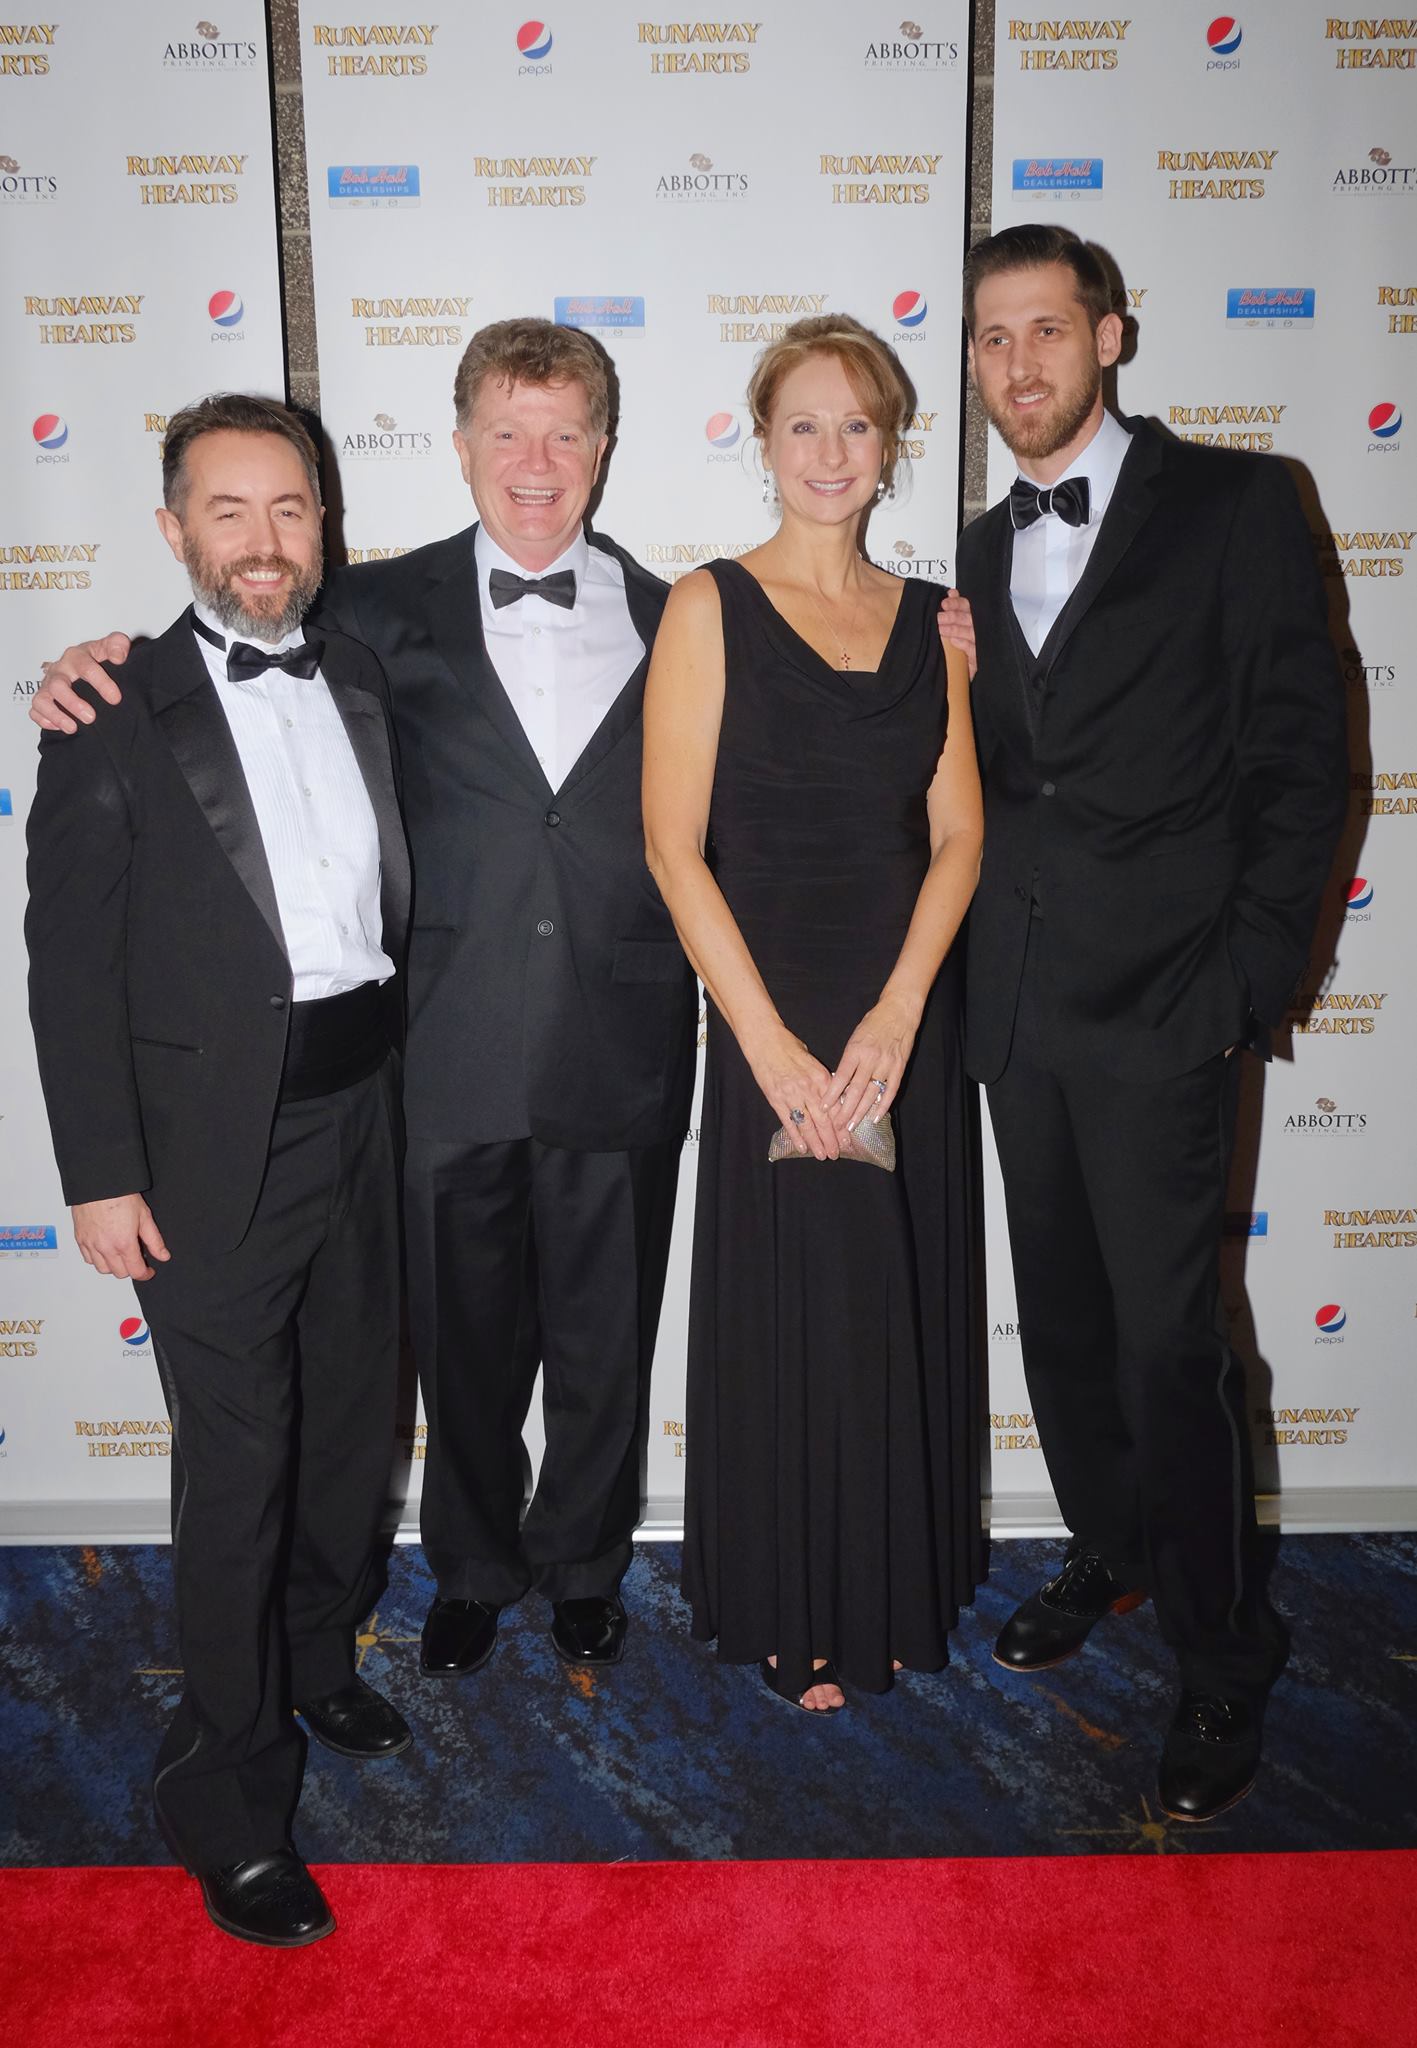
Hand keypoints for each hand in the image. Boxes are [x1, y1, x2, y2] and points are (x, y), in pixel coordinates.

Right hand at [29, 635, 130, 732]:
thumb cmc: (96, 658)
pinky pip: (35, 711)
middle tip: (91, 717)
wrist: (82, 664)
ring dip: (56, 715)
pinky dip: (44, 720)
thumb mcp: (109, 647)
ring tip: (73, 728)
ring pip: (41, 700)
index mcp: (76, 656)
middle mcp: (59, 670)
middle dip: (73, 703)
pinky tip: (61, 728)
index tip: (115, 699)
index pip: (85, 667)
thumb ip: (118, 644)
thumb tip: (118, 657)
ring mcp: (48, 685)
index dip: (101, 683)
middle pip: (58, 685)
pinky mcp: (43, 699)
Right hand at [72, 1195, 170, 1280]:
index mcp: (123, 1243)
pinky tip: (105, 1250)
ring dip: (113, 1266)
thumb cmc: (120, 1195)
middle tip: (136, 1258)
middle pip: (119, 1273)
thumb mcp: (145, 1216)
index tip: (148, 1271)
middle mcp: (105, 1247)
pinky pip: (88, 1259)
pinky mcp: (80, 1238)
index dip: (145, 1274)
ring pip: (102, 1269)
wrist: (98, 1182)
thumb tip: (163, 1256)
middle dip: (130, 1269)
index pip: (135, 1271)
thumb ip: (154, 1240)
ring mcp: (90, 1244)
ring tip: (120, 1254)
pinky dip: (97, 1259)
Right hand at [745, 1025, 838, 1159]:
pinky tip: (802, 1147)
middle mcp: (809, 1089)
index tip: (848, 1139)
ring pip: (808, 1125)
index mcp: (821, 1078)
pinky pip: (788, 1122)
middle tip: (837, 1153)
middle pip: (824, 1120)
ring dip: (816, 1142)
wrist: (765, 1041)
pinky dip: (796, 1136)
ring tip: (823, 1155)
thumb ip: (822, 1080)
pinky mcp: (776, 1099)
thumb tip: (832, 1098)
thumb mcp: (812, 1061)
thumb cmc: (789, 1047)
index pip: (836, 1108)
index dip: (842, 1126)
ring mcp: (791, 1095)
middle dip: (832, 1139)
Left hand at [827, 993, 921, 1135]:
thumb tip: (839, 1082)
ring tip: (851, 1126)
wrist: (898, 1011)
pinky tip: (875, 1117)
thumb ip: (848, 1060)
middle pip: (855, 1090)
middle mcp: (870, 1059)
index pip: (841, 1077)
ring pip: (872, 1094)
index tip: (824, 1108)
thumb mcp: (854, 1038)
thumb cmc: (873, 1023)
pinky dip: (883, 1105)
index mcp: (855, 1050)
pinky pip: (890, 1090)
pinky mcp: (899, 1067)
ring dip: (861, 1112)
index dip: (832, 1095)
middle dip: (845, 1111)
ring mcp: (886, 1064)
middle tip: (836, 1127)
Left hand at [937, 592, 976, 679]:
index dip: (956, 603)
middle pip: (969, 617)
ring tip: (941, 629)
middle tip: (939, 617)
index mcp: (975, 617)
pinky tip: (954, 641)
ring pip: (971, 632)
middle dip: (954, 616)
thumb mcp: (958, 625)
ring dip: (956, 629)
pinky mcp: (980, 658)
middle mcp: (980, 628)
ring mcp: (981, 643)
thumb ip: (956, 608)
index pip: (968, 606)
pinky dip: (964, 644)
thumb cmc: (964, 643)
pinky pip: (974, 650)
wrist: (966, 672)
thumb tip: (951, 593)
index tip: (944, 603)